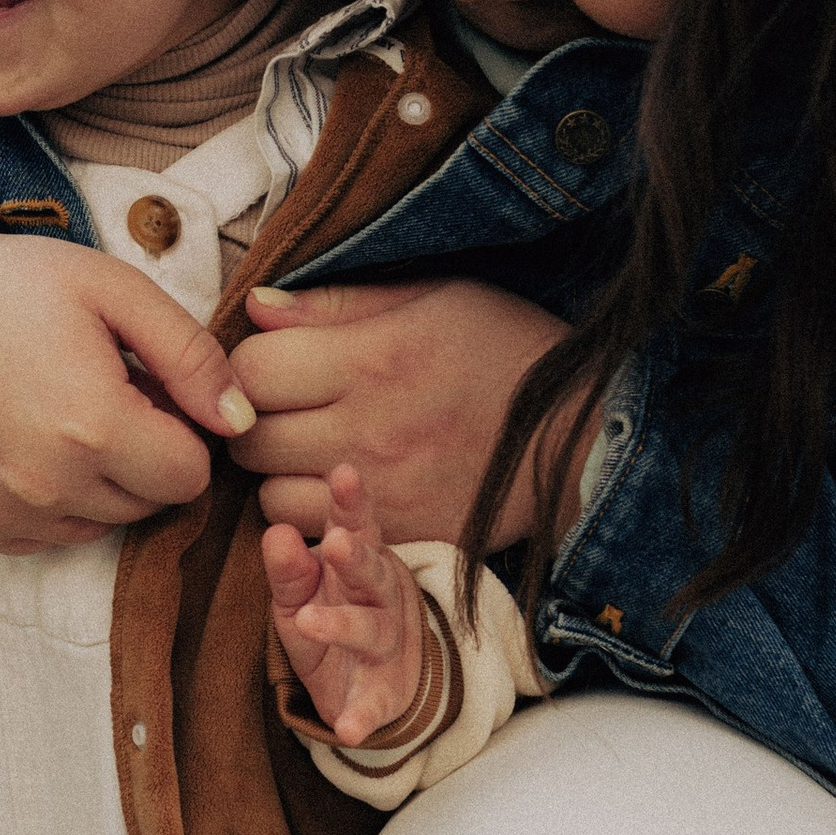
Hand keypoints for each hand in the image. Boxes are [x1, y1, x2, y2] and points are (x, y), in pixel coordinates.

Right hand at [0, 206, 254, 553]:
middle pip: (149, 505)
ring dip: (100, 482)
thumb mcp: (116, 292)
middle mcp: (47, 485)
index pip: (190, 476)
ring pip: (102, 524)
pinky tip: (25, 441)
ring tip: (61, 413)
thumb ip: (192, 357)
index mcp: (92, 425)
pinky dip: (53, 500)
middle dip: (145, 456)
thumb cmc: (16, 286)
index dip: (183, 431)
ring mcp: (4, 514)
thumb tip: (241, 423)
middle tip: (103, 392)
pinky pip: (49, 536)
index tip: (148, 388)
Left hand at [232, 277, 576, 548]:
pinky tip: (339, 491)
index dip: (251, 364)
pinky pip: (321, 538)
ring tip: (310, 454)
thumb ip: (337, 303)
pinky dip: (315, 519)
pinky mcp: (402, 535)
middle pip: (252, 439)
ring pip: (271, 499)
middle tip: (286, 410)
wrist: (584, 429)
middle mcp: (367, 431)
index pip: (252, 369)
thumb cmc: (508, 347)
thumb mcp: (434, 296)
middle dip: (254, 422)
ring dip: (278, 478)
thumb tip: (254, 306)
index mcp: (370, 360)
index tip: (276, 364)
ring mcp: (383, 492)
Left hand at [263, 466, 435, 748]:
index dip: (351, 502)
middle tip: (338, 544)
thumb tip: (275, 532)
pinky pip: (373, 706)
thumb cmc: (337, 617)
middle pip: (372, 573)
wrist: (380, 685)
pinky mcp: (384, 696)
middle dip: (356, 559)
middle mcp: (382, 599)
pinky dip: (362, 717)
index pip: (357, 526)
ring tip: (310, 622)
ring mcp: (387, 647)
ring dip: (343, 626)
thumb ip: (290, 567)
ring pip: (370, 631)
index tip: (343, 473)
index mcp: (362, 564)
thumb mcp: (304, 593)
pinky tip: (348, 728)